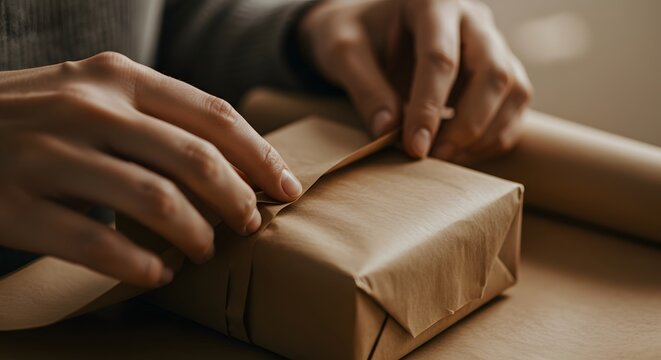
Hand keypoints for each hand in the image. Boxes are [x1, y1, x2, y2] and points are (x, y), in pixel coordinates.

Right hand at [0, 52, 301, 286]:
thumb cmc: (38, 116)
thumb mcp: (96, 94)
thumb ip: (156, 117)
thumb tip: (235, 162)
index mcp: (119, 78)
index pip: (213, 115)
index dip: (260, 155)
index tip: (288, 187)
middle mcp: (88, 108)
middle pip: (195, 159)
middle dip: (238, 199)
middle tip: (251, 226)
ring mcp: (49, 153)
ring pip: (154, 200)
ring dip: (195, 234)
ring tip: (205, 250)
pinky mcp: (14, 203)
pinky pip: (95, 241)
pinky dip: (138, 263)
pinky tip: (158, 273)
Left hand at [299, 0, 532, 162]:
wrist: (370, 30)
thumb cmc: (356, 35)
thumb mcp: (343, 52)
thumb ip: (364, 87)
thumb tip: (388, 130)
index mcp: (432, 2)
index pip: (440, 58)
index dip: (429, 107)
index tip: (414, 147)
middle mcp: (473, 19)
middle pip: (493, 73)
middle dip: (467, 125)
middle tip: (432, 157)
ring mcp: (492, 43)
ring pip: (514, 90)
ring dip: (483, 135)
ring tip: (443, 158)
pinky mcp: (500, 69)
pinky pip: (515, 107)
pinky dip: (493, 138)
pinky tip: (458, 153)